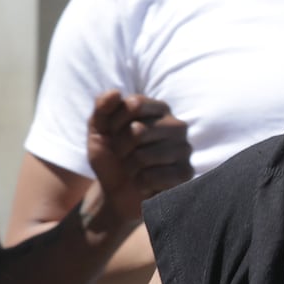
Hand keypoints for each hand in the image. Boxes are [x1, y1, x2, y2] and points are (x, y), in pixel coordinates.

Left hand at [84, 90, 192, 230]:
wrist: (115, 191)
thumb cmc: (111, 156)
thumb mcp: (98, 129)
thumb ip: (102, 107)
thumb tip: (115, 92)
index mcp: (160, 109)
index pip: (134, 104)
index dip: (114, 122)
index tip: (113, 133)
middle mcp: (177, 125)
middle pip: (137, 131)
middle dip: (120, 148)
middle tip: (123, 156)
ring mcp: (184, 150)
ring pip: (142, 157)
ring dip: (128, 168)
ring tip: (133, 169)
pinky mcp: (185, 174)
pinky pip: (152, 177)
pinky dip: (140, 183)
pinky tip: (144, 183)